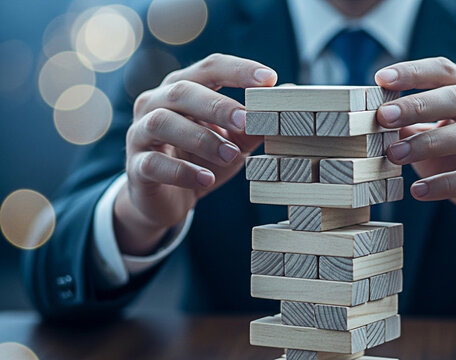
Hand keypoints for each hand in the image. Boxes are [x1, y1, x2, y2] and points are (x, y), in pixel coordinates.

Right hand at [115, 54, 276, 254]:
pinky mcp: (136, 166)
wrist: (166, 199)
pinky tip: (206, 179)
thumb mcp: (233, 140)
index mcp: (183, 88)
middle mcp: (156, 103)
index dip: (239, 70)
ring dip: (201, 138)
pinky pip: (154, 164)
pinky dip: (182, 171)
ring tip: (232, 155)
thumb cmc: (201, 158)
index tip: (270, 79)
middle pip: (183, 91)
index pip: (210, 67)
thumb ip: (256, 123)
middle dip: (218, 105)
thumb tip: (292, 97)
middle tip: (248, 119)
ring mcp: (141, 133)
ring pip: (163, 123)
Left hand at [374, 57, 455, 258]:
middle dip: (417, 105)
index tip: (380, 78)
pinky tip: (418, 191)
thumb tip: (373, 115)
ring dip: (427, 143)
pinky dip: (444, 184)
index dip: (414, 72)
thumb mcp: (432, 140)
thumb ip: (409, 125)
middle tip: (383, 116)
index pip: (446, 72)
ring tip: (394, 155)